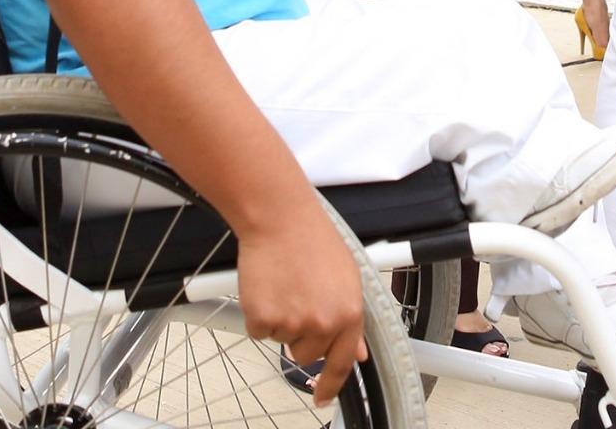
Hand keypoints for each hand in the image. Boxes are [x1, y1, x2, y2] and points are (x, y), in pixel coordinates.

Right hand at [238, 202, 367, 407]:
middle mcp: (323, 323)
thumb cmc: (311, 237)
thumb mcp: (346, 275)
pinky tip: (267, 286)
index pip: (342, 363)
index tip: (321, 397)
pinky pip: (257, 331)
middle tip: (297, 296)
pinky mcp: (264, 319)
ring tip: (284, 284)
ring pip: (281, 341)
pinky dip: (258, 313)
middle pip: (307, 354)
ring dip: (280, 320)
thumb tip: (357, 351)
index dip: (330, 385)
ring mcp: (292, 323)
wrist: (279, 217)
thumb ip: (350, 316)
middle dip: (301, 333)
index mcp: (349, 313)